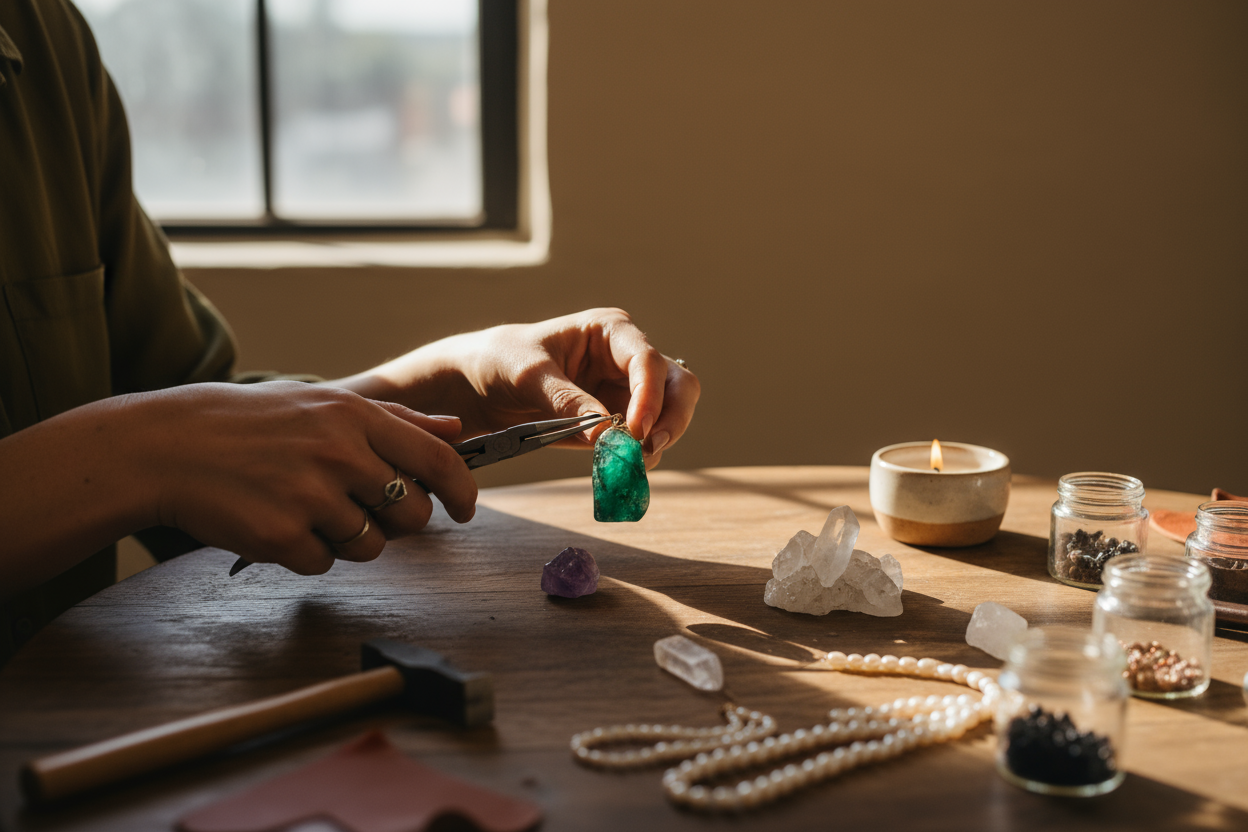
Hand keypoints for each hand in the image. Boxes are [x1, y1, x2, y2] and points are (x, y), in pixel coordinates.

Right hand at [140, 382, 476, 573]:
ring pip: (372, 546)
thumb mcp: (322, 402)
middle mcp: (339, 454)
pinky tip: (278, 524)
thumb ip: (394, 420)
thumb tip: (454, 430)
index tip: (464, 509)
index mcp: (355, 417)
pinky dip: (307, 554)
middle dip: (401, 523)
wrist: (166, 447)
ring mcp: (310, 497)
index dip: (462, 491)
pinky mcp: (281, 536)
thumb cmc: (248, 423)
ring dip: (351, 540)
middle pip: (413, 513)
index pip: (439, 459)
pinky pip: (323, 564)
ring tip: (310, 511)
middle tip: (366, 511)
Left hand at [340, 309, 699, 468]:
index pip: (648, 360)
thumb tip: (608, 432)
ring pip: (669, 416)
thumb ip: (568, 401)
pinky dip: (639, 459)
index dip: (651, 396)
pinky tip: (620, 472)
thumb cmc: (498, 363)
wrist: (473, 388)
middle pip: (678, 385)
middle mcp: (626, 358)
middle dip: (671, 419)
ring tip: (630, 467)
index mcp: (610, 331)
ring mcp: (625, 392)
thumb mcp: (528, 377)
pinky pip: (643, 442)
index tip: (635, 432)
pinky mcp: (616, 423)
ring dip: (658, 442)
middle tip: (649, 451)